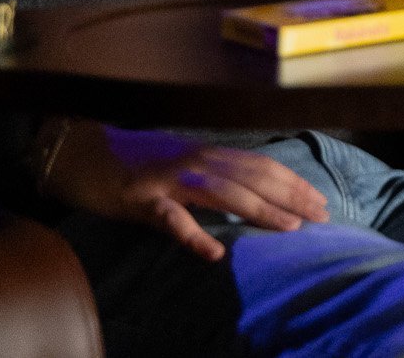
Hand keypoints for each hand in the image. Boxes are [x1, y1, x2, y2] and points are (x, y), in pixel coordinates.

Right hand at [37, 120, 328, 261]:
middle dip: (292, 196)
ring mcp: (169, 178)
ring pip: (224, 192)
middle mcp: (196, 160)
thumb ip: (215, 176)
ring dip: (260, 210)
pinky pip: (170, 218)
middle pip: (253, 176)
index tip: (321, 199)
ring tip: (289, 227)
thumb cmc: (136, 164)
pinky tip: (214, 252)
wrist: (81, 151)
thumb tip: (254, 192)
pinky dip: (194, 235)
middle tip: (322, 215)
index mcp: (208, 154)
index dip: (294, 182)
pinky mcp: (141, 198)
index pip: (262, 166)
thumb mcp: (183, 166)